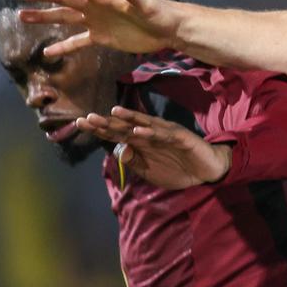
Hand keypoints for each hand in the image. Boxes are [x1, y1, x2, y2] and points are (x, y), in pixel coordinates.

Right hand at [14, 0, 182, 57]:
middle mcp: (94, 5)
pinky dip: (63, 46)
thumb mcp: (145, 3)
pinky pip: (78, 42)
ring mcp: (96, 21)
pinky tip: (47, 52)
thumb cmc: (158, 12)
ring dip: (44, 17)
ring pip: (64, 17)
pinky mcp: (102, 37)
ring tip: (22, 16)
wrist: (168, 30)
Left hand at [76, 106, 230, 189]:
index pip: (116, 134)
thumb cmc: (178, 170)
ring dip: (127, 119)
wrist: (207, 171)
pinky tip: (138, 130)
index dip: (99, 129)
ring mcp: (164, 133)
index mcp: (141, 142)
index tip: (80, 124)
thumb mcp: (150, 172)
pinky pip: (163, 134)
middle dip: (106, 122)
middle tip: (87, 118)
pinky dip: (151, 132)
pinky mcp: (179, 137)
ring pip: (143, 124)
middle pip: (124, 126)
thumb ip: (134, 162)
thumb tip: (118, 151)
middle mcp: (150, 134)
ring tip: (111, 114)